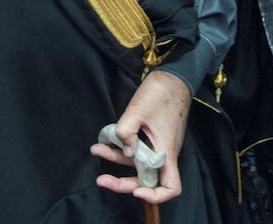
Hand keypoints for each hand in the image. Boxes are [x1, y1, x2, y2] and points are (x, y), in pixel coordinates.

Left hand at [92, 69, 190, 204]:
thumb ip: (125, 133)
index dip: (155, 196)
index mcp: (166, 151)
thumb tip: (124, 151)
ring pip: (139, 163)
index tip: (136, 191)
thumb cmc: (161, 93)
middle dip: (124, 183)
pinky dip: (123, 148)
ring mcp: (161, 144)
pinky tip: (106, 141)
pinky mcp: (156, 136)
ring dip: (118, 161)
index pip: (171, 187)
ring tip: (97, 150)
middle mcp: (165, 152)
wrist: (174, 75)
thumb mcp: (137, 111)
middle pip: (148, 180)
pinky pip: (139, 149)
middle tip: (102, 179)